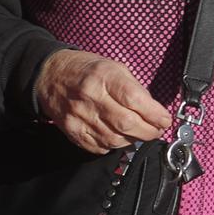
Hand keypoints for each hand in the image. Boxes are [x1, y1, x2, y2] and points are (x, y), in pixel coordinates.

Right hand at [34, 49, 171, 152]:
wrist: (49, 75)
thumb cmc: (85, 70)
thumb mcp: (112, 67)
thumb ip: (134, 88)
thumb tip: (155, 112)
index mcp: (103, 76)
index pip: (135, 100)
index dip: (156, 114)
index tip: (164, 119)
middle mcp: (90, 96)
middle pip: (128, 124)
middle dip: (149, 131)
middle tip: (155, 130)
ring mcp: (80, 116)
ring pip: (116, 140)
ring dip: (133, 140)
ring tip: (136, 132)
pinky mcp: (73, 131)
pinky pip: (101, 147)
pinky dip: (114, 145)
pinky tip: (116, 134)